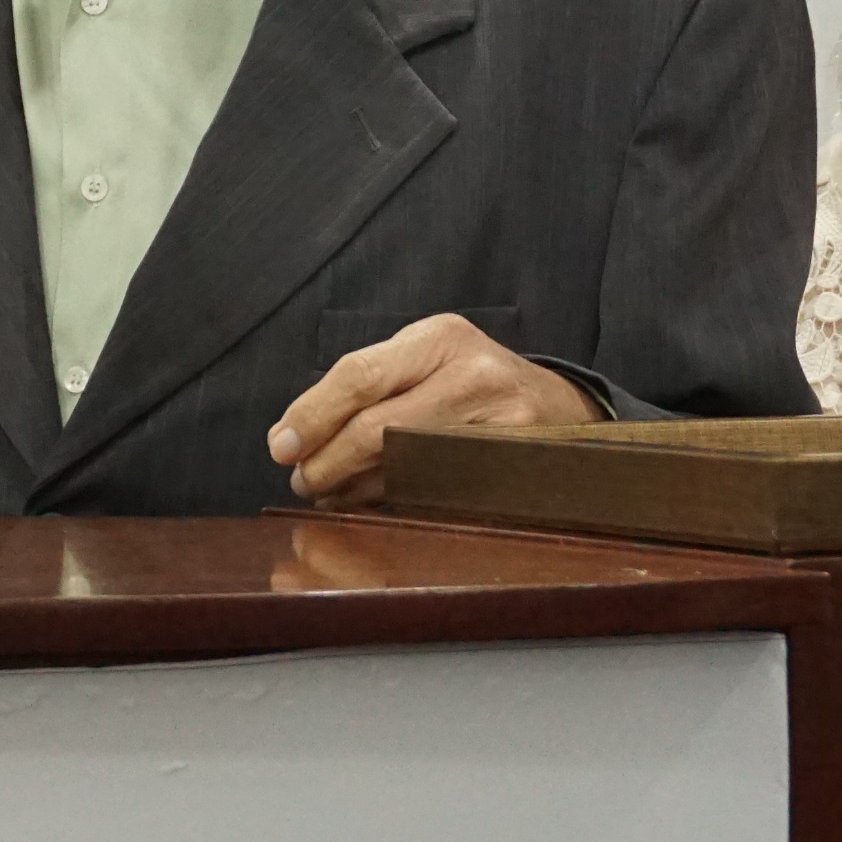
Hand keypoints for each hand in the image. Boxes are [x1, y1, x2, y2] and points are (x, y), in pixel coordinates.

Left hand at [266, 313, 598, 508]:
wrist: (560, 408)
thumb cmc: (474, 383)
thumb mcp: (427, 359)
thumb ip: (368, 385)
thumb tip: (295, 437)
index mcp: (439, 338)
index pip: (359, 375)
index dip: (313, 415)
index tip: (281, 446)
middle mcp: (472, 374)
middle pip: (378, 428)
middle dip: (328, 462)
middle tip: (302, 479)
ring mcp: (499, 423)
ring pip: (403, 468)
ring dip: (354, 488)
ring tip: (332, 490)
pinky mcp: (513, 468)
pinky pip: (437, 495)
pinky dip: (393, 503)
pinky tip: (373, 502)